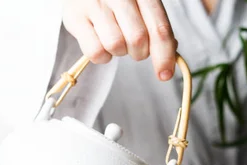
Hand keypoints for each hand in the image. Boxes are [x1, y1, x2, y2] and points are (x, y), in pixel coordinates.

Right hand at [62, 0, 177, 80]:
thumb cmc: (114, 1)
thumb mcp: (139, 5)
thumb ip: (155, 24)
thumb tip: (171, 52)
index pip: (159, 28)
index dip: (164, 55)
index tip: (165, 75)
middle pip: (138, 39)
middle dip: (138, 52)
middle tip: (132, 48)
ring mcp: (94, 3)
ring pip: (116, 45)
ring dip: (119, 52)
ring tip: (114, 41)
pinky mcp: (75, 17)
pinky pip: (95, 51)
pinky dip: (102, 57)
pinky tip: (101, 45)